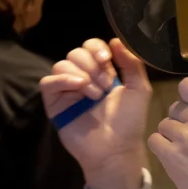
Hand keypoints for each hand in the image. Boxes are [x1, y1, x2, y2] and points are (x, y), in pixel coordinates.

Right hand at [39, 38, 151, 188]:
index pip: (91, 46)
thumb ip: (131, 64)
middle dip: (92, 64)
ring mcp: (67, 90)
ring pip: (62, 64)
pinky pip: (48, 82)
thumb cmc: (129, 121)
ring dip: (82, 74)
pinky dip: (63, 80)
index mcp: (103, 72)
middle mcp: (84, 78)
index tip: (107, 59)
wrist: (116, 148)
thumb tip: (116, 40)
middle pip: (76, 53)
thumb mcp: (139, 89)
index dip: (97, 48)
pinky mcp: (54, 103)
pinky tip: (79, 88)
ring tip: (95, 94)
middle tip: (106, 84)